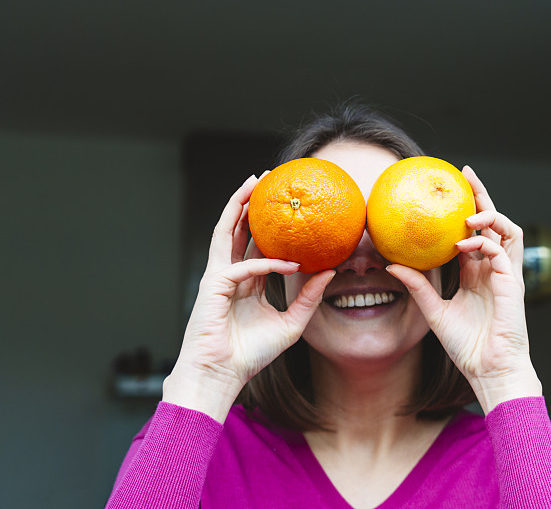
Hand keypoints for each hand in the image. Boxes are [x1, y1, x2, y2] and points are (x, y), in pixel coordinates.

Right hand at [164, 173, 334, 421]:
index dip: (268, 224)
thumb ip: (309, 297)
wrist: (222, 377)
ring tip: (254, 185)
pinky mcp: (213, 288)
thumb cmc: (251, 355)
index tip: (286, 205)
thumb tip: (331, 272)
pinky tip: (288, 262)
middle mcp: (230, 274)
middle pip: (237, 229)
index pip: (256, 244)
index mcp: (246, 282)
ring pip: (226, 233)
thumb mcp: (292, 323)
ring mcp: (219, 278)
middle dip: (248, 202)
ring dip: (238, 207)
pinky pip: (241, 266)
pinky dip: (265, 262)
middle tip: (266, 179)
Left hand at [387, 165, 540, 412]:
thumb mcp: (434, 311)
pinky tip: (465, 242)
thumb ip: (418, 287)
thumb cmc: (467, 347)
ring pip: (509, 231)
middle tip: (465, 175)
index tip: (448, 190)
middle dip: (483, 197)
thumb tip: (391, 264)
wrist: (489, 371)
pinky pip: (503, 253)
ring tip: (469, 212)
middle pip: (494, 224)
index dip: (465, 211)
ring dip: (491, 216)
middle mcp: (494, 270)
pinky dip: (485, 243)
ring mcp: (506, 276)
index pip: (474, 234)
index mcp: (478, 274)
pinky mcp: (513, 285)